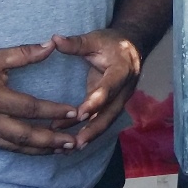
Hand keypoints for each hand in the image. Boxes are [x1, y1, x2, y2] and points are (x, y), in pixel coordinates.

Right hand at [0, 43, 80, 153]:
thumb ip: (24, 53)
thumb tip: (51, 46)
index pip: (31, 108)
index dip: (54, 111)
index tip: (74, 112)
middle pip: (25, 136)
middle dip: (51, 141)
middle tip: (73, 143)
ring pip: (15, 147)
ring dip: (39, 150)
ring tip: (60, 151)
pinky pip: (3, 146)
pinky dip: (22, 149)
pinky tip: (36, 149)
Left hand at [51, 28, 143, 148]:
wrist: (133, 48)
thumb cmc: (112, 43)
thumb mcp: (95, 39)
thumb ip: (76, 43)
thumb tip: (54, 40)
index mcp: (122, 70)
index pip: (109, 88)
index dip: (96, 101)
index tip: (79, 113)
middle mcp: (124, 89)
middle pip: (110, 112)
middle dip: (93, 129)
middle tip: (76, 142)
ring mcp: (120, 99)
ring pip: (107, 121)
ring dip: (90, 135)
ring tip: (71, 148)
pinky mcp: (113, 106)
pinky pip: (102, 121)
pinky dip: (89, 133)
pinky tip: (72, 143)